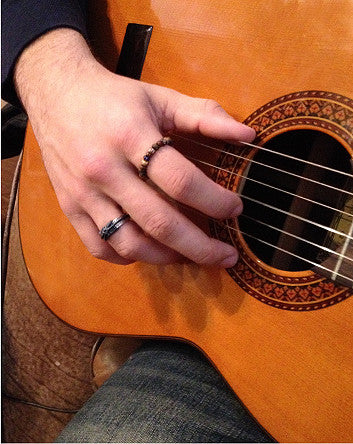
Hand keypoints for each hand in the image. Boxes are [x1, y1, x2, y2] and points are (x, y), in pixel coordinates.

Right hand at [15, 29, 254, 266]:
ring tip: (190, 256)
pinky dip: (128, 257)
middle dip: (201, 247)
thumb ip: (205, 115)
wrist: (56, 94)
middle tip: (228, 256)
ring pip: (129, 243)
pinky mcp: (70, 207)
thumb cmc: (114, 98)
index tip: (235, 209)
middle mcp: (104, 169)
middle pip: (159, 222)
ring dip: (167, 258)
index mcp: (131, 135)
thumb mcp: (161, 97)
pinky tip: (149, 250)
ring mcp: (83, 193)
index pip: (181, 181)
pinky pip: (99, 247)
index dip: (215, 201)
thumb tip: (249, 135)